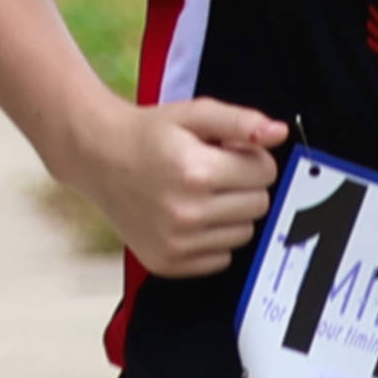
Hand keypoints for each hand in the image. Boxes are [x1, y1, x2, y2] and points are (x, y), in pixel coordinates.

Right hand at [78, 93, 288, 279]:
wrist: (98, 157)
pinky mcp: (168, 263)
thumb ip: (240, 121)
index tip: (231, 152)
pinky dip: (214, 239)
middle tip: (216, 172)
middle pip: (259, 205)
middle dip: (246, 185)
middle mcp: (185, 212)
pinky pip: (221, 259)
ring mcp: (176, 243)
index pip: (264, 172)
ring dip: (232, 214)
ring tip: (202, 194)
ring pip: (243, 234)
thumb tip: (278, 133)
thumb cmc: (148, 135)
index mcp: (195, 171)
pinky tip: (191, 217)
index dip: (253, 157)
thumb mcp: (194, 114)